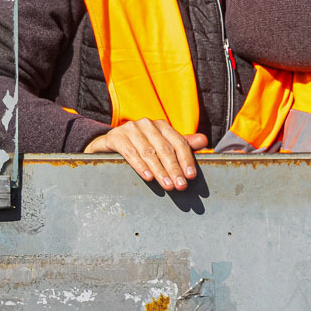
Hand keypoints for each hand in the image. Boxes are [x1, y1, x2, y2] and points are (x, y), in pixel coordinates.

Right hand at [83, 119, 206, 190]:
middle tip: (180, 186)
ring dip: (160, 170)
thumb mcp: (160, 146)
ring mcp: (130, 129)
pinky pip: (130, 152)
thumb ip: (181, 146)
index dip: (186, 159)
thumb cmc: (138, 148)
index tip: (191, 176)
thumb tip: (204, 141)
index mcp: (161, 126)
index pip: (178, 142)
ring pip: (149, 151)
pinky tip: (148, 177)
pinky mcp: (115, 136)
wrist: (106, 146)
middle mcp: (147, 124)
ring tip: (168, 185)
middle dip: (174, 168)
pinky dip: (140, 165)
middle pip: (165, 148)